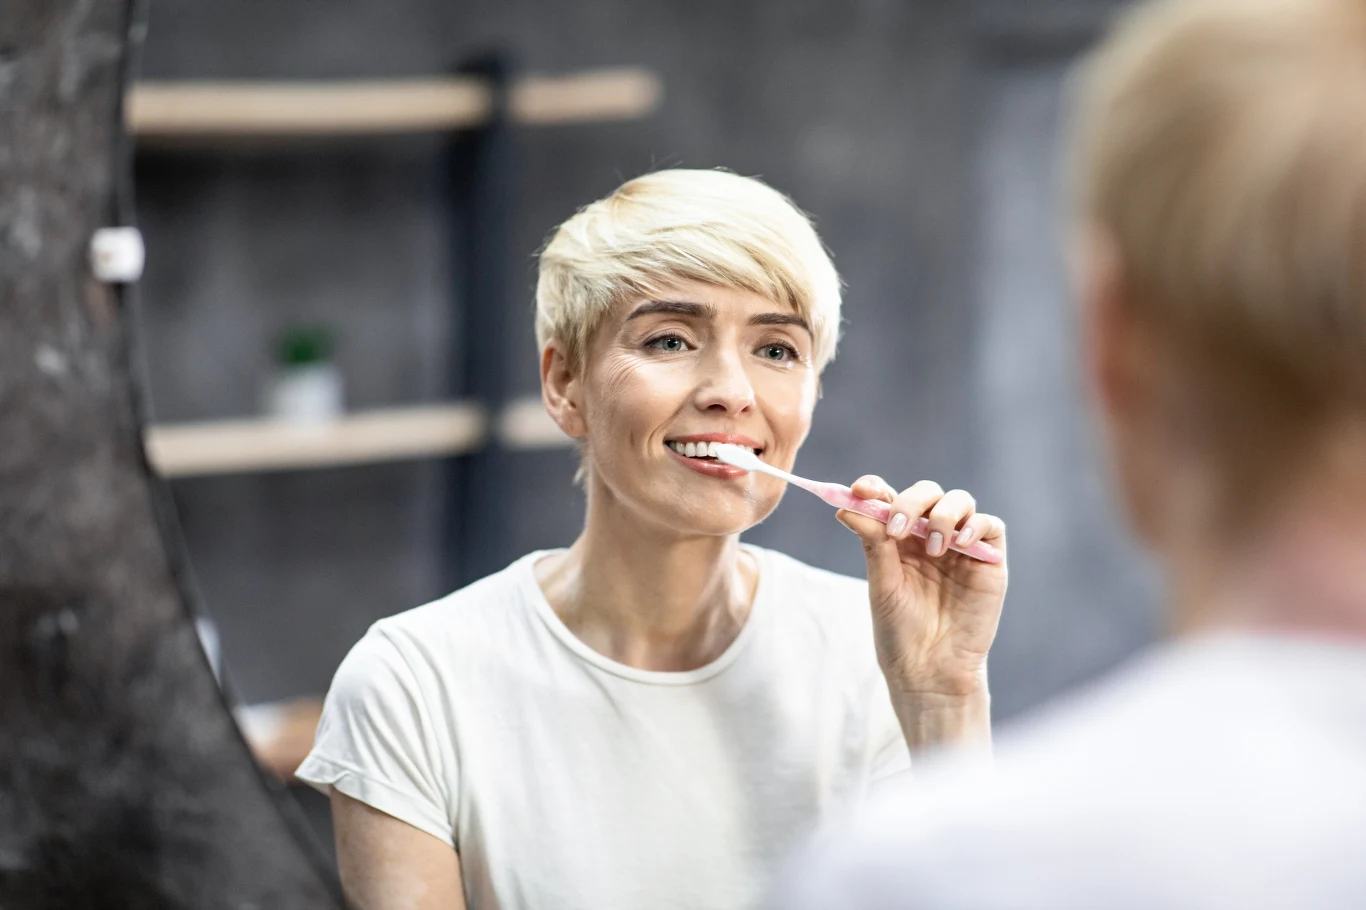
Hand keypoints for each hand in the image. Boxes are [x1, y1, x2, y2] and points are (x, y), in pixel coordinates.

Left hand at [838, 477, 1006, 697]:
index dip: (875, 487)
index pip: (889, 497)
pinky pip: (990, 525)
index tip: (860, 490)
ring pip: (960, 501)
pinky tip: (958, 543)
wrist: (931, 670)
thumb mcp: (882, 584)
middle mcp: (929, 535)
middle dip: (911, 502)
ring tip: (933, 547)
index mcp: (898, 538)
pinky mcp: (989, 559)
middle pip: (926, 493)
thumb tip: (847, 508)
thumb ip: (873, 544)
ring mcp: (961, 545)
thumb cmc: (901, 630)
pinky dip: (975, 525)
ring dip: (942, 514)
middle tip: (897, 527)